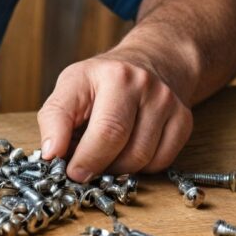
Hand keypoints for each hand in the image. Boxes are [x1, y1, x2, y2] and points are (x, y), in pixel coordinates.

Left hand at [37, 54, 192, 180]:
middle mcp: (144, 85)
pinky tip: (127, 151)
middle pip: (122, 145)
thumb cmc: (100, 81)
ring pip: (141, 159)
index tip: (70, 172)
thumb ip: (55, 118)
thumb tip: (51, 154)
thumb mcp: (69, 87)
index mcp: (112, 75)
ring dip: (116, 168)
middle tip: (81, 171)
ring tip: (103, 155)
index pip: (103, 129)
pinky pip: (161, 162)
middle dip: (96, 166)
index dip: (84, 158)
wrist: (148, 63)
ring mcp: (168, 103)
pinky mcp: (184, 120)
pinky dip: (140, 167)